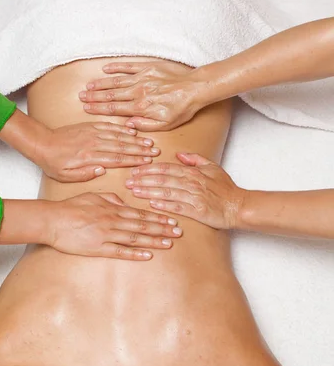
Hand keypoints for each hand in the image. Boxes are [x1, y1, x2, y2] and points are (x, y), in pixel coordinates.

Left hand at [35, 122, 160, 181]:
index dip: (134, 160)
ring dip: (135, 139)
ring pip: (118, 136)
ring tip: (149, 142)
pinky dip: (122, 128)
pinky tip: (132, 131)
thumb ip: (85, 174)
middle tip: (155, 152)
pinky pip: (109, 126)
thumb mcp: (66, 176)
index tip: (146, 161)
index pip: (117, 159)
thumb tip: (102, 170)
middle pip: (122, 146)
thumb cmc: (54, 163)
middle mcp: (93, 143)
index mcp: (89, 157)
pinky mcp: (90, 126)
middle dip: (140, 150)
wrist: (42, 143)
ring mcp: (92, 133)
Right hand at [48, 192, 182, 259]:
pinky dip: (135, 253)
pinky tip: (148, 255)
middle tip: (179, 231)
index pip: (140, 213)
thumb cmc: (71, 207)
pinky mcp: (98, 248)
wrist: (53, 220)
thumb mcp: (93, 196)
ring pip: (135, 237)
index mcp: (112, 208)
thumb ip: (111, 199)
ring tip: (169, 242)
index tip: (171, 219)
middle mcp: (113, 221)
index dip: (157, 217)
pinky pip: (120, 251)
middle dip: (162, 228)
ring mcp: (106, 235)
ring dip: (153, 240)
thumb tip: (125, 202)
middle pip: (142, 225)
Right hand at [79, 61, 207, 130]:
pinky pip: (128, 66)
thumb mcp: (166, 125)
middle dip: (94, 96)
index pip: (114, 108)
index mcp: (141, 107)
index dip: (98, 109)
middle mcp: (138, 92)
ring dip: (101, 83)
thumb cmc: (182, 108)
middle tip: (81, 97)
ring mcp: (142, 78)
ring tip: (88, 86)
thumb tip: (128, 125)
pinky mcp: (148, 67)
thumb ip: (145, 125)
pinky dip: (116, 67)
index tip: (86, 109)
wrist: (195, 88)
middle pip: (111, 94)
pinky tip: (105, 68)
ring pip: (116, 81)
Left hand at [125, 152, 245, 229]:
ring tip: (134, 191)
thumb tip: (178, 154)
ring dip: (148, 191)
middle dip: (143, 179)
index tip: (135, 170)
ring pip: (166, 192)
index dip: (149, 169)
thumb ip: (194, 159)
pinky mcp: (197, 211)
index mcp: (193, 172)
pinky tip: (151, 204)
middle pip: (162, 179)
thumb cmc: (226, 188)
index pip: (166, 168)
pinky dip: (164, 205)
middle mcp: (192, 183)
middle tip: (128, 181)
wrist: (238, 206)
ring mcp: (194, 197)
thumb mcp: (212, 167)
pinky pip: (177, 207)